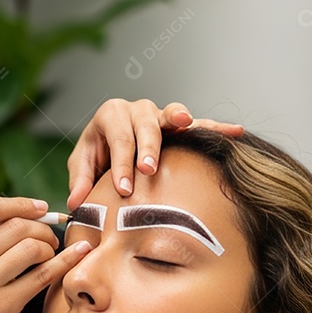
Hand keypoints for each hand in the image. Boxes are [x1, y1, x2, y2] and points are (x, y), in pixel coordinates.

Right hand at [0, 196, 91, 312]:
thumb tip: (25, 216)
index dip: (20, 204)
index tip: (41, 208)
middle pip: (15, 226)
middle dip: (42, 228)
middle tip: (50, 239)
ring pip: (31, 247)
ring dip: (50, 247)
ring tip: (50, 256)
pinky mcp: (1, 307)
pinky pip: (42, 275)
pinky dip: (63, 262)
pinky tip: (76, 255)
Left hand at [66, 100, 243, 209]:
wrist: (113, 140)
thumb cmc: (99, 152)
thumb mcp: (84, 163)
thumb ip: (81, 180)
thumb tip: (76, 203)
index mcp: (111, 114)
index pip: (118, 139)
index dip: (120, 164)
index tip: (123, 189)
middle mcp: (137, 109)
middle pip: (144, 125)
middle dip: (147, 148)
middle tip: (148, 170)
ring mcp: (159, 114)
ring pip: (170, 115)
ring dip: (179, 120)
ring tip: (186, 123)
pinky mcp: (178, 124)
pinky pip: (199, 124)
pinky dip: (216, 126)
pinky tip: (236, 131)